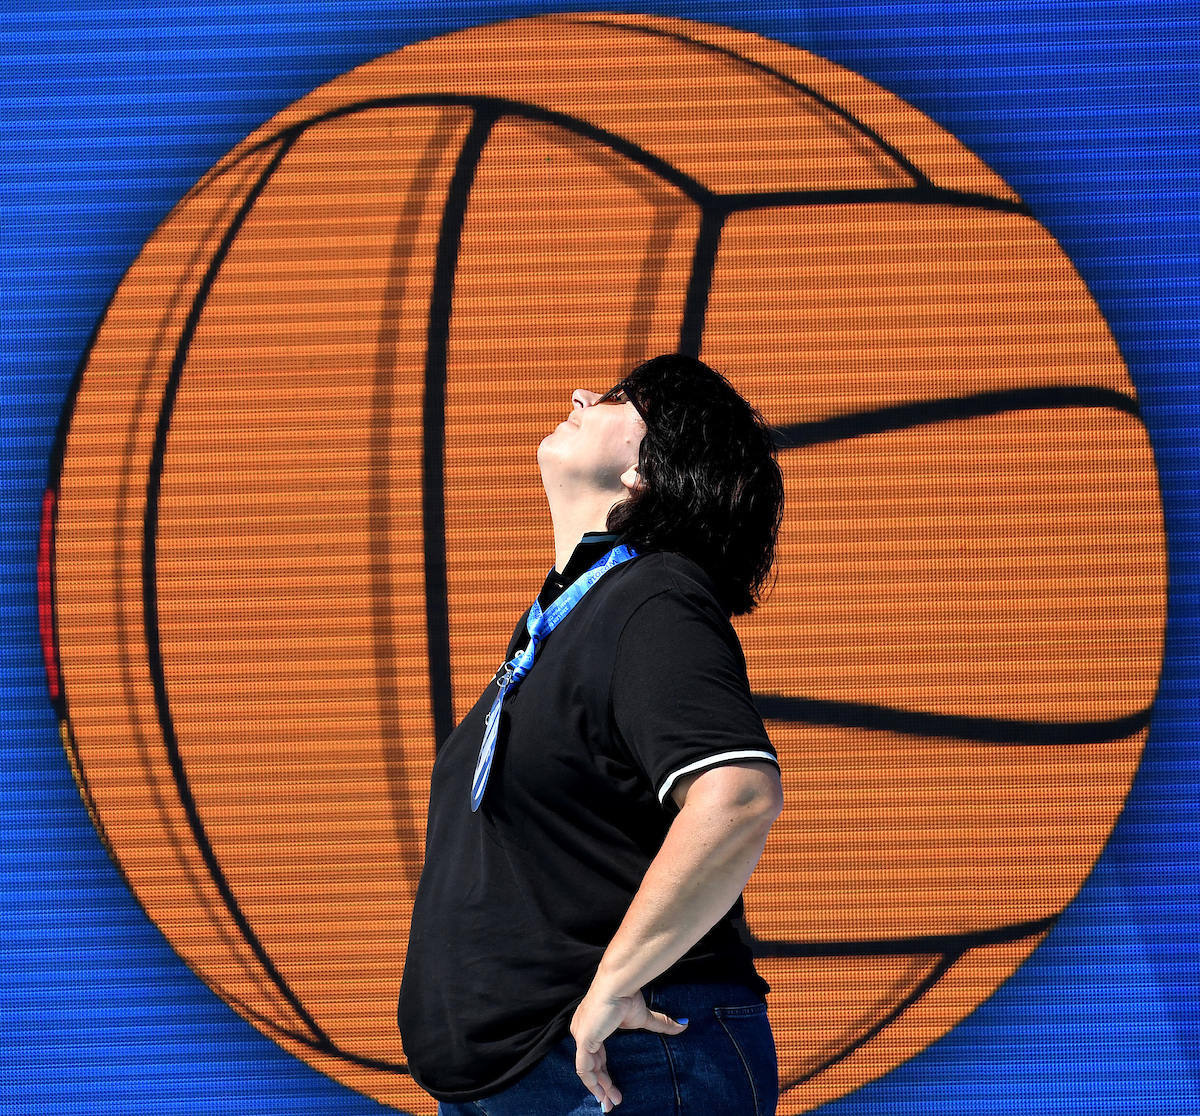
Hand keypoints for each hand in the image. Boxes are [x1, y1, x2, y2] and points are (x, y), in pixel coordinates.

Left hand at [570, 985, 686, 1111]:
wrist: (618, 986)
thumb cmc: (627, 995)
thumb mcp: (644, 1016)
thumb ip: (660, 1024)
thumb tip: (684, 1024)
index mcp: (593, 1025)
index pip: (595, 1055)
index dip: (603, 1073)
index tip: (613, 1088)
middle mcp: (582, 1030)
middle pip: (590, 1064)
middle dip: (601, 1085)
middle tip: (612, 1102)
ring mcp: (580, 1035)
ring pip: (586, 1069)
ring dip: (598, 1088)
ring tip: (610, 1102)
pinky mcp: (582, 1039)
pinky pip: (583, 1068)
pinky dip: (591, 1082)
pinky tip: (601, 1094)